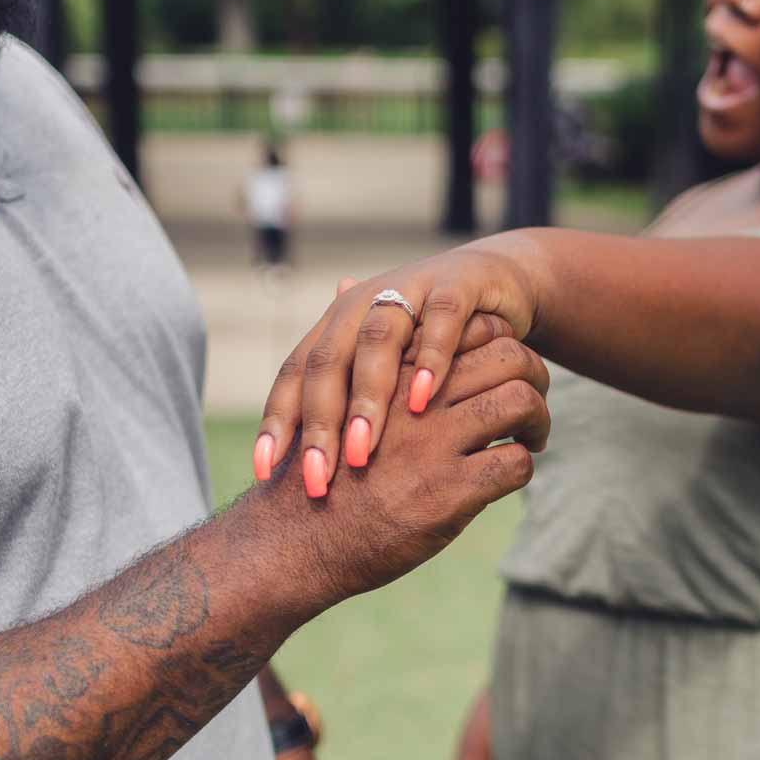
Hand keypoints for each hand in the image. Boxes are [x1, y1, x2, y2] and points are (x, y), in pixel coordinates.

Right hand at [242, 336, 549, 616]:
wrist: (294, 541)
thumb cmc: (315, 466)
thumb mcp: (321, 390)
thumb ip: (351, 341)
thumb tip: (344, 281)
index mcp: (393, 369)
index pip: (472, 327)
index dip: (499, 341)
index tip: (499, 365)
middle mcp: (415, 398)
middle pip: (507, 357)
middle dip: (532, 374)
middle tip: (533, 396)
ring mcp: (435, 445)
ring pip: (519, 402)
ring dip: (538, 418)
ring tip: (532, 434)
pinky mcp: (450, 493)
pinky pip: (514, 462)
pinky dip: (524, 463)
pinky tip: (508, 471)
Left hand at [253, 245, 541, 493]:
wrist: (496, 281)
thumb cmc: (432, 338)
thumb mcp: (387, 368)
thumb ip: (344, 400)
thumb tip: (295, 448)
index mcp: (337, 323)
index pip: (295, 372)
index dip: (276, 420)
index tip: (263, 472)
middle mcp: (363, 302)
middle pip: (327, 361)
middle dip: (318, 423)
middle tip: (316, 478)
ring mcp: (408, 288)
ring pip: (376, 340)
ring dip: (368, 397)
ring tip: (363, 449)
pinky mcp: (456, 285)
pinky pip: (440, 320)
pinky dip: (430, 358)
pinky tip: (423, 399)